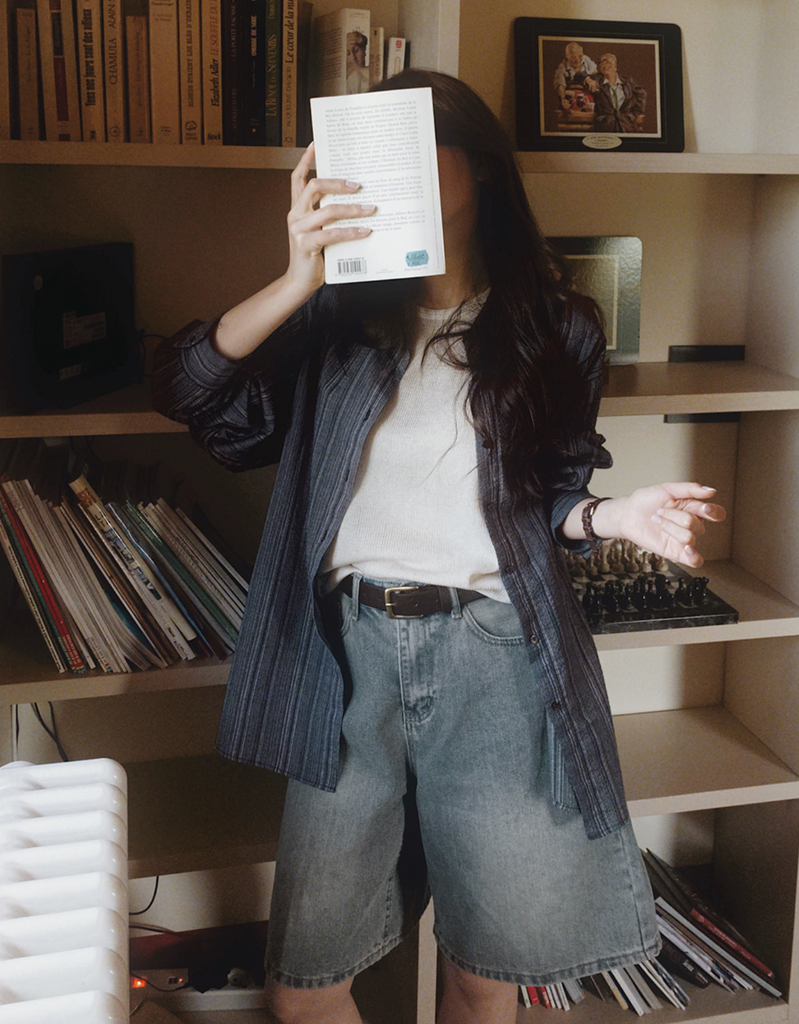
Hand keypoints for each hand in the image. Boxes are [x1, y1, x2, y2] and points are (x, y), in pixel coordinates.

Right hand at [285, 142, 375, 300]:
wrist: (300, 282)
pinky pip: (332, 234)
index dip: (305, 160)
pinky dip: (351, 232)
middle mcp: (295, 215)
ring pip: (328, 210)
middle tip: (359, 185)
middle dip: (338, 182)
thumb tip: (356, 202)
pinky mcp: (306, 244)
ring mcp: (299, 229)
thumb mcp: (319, 231)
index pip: (297, 178)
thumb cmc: (314, 256)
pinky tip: (365, 231)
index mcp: (296, 208)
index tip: (315, 144)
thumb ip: (328, 216)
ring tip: (370, 209)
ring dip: (352, 209)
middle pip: (314, 186)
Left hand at [602, 483, 725, 567]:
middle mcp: (691, 524)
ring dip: (670, 527)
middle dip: (676, 516)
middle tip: (660, 511)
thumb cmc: (646, 500)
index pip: (715, 513)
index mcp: (693, 508)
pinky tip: (686, 548)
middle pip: (697, 524)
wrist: (627, 513)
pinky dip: (694, 556)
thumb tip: (712, 491)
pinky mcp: (675, 552)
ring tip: (657, 521)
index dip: (713, 512)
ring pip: (689, 537)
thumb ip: (690, 489)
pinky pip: (694, 561)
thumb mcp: (667, 489)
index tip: (703, 508)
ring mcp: (683, 539)